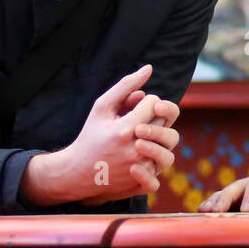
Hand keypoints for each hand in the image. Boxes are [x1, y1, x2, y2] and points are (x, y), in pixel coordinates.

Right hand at [22, 65, 179, 205]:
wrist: (78, 172)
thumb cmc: (91, 135)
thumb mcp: (102, 107)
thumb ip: (126, 85)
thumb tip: (149, 68)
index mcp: (126, 128)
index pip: (154, 103)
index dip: (146, 102)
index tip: (133, 108)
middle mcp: (136, 148)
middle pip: (164, 121)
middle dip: (153, 116)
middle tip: (137, 121)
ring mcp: (142, 166)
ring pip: (169, 143)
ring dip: (158, 135)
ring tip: (142, 136)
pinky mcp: (144, 180)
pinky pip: (164, 163)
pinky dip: (156, 155)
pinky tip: (142, 153)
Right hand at [197, 167, 248, 212]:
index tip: (245, 210)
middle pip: (235, 188)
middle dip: (225, 199)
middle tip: (216, 210)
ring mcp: (241, 191)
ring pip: (225, 194)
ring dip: (214, 202)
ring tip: (203, 212)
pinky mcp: (236, 199)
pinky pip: (222, 201)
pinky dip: (212, 206)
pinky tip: (201, 214)